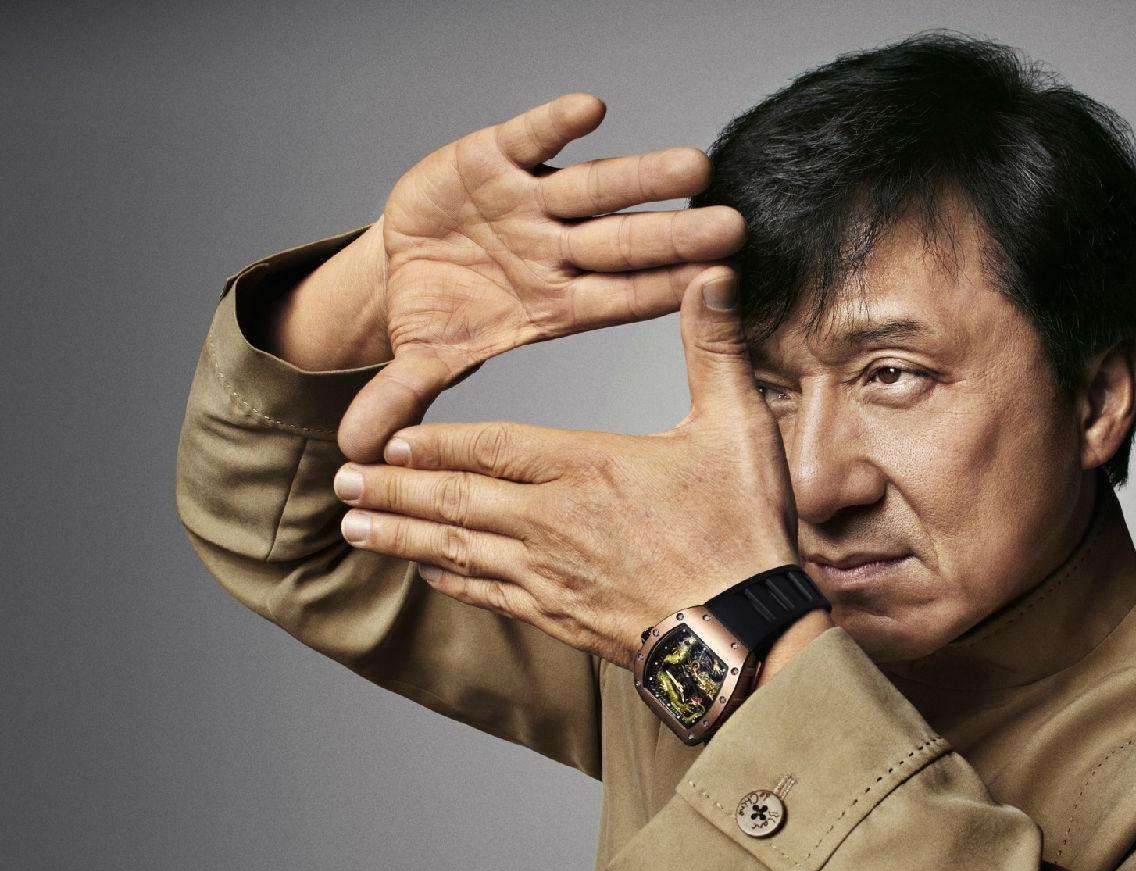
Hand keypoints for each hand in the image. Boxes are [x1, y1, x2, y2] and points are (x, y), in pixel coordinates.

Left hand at [331, 267, 800, 666]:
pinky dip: (449, 578)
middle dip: (392, 487)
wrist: (746, 634)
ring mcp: (550, 575)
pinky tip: (426, 571)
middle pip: (454, 498)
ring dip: (400, 535)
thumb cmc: (743, 531)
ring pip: (456, 550)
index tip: (390, 436)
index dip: (436, 440)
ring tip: (353, 523)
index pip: (491, 446)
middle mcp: (552, 520)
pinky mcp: (561, 618)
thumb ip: (713, 349)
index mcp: (587, 466)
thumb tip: (713, 276)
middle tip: (341, 481)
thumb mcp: (737, 427)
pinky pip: (487, 594)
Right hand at [337, 92, 745, 461]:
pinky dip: (555, 124)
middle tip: (733, 228)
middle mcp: (558, 249)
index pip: (624, 299)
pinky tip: (592, 110)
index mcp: (557, 302)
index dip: (666, 292)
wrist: (407, 256)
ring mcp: (534, 202)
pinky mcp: (498, 157)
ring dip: (643, 177)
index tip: (718, 288)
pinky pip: (532, 137)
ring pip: (596, 187)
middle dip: (676, 236)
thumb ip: (404, 396)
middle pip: (627, 243)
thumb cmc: (440, 312)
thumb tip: (357, 451)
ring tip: (695, 165)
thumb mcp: (424, 359)